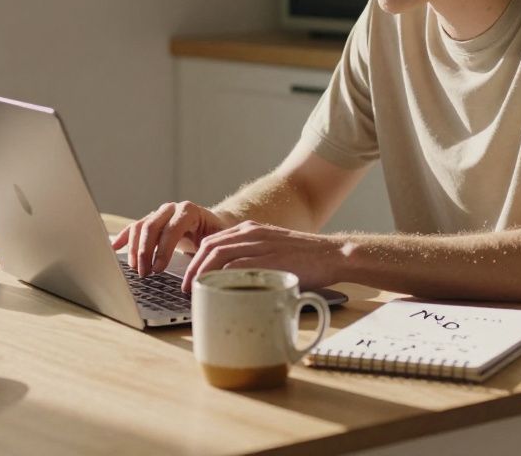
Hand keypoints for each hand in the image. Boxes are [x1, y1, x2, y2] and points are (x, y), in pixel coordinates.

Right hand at [111, 201, 233, 275]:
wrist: (214, 224)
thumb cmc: (217, 235)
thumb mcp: (219, 242)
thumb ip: (212, 252)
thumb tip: (204, 271)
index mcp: (189, 211)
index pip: (172, 228)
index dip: (163, 249)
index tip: (158, 269)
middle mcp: (171, 209)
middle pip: (151, 227)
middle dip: (145, 252)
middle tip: (144, 273)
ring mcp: (159, 213)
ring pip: (140, 227)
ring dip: (135, 249)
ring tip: (135, 269)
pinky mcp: (151, 221)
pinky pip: (134, 227)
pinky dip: (124, 237)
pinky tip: (115, 248)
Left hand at [179, 220, 344, 291]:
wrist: (333, 254)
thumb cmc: (307, 259)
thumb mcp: (274, 252)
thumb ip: (254, 261)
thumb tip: (235, 284)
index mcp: (252, 230)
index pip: (213, 240)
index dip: (196, 259)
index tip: (190, 276)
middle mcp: (252, 233)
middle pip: (209, 246)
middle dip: (193, 267)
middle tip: (187, 287)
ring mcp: (260, 244)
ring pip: (217, 254)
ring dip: (201, 273)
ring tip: (195, 291)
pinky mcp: (269, 258)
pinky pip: (237, 266)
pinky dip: (221, 278)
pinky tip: (215, 290)